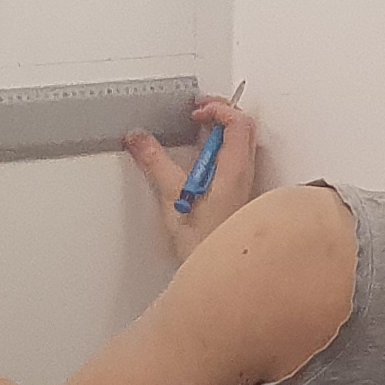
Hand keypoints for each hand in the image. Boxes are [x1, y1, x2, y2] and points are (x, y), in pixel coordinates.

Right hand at [123, 95, 259, 263]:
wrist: (220, 276)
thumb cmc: (203, 243)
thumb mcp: (172, 198)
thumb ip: (155, 163)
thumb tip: (139, 139)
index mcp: (234, 170)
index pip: (238, 122)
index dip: (217, 108)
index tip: (194, 112)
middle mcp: (244, 174)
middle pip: (243, 127)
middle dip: (219, 112)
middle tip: (196, 112)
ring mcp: (244, 184)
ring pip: (241, 142)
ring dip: (219, 130)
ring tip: (196, 130)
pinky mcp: (238, 194)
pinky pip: (234, 159)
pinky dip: (218, 147)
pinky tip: (199, 157)